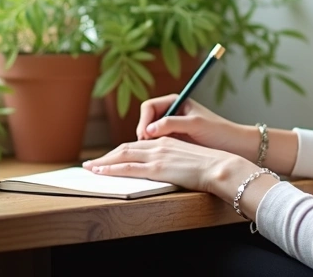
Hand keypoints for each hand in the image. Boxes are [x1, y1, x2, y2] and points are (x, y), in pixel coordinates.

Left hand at [82, 137, 255, 200]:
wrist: (222, 167)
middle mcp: (159, 144)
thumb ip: (176, 160)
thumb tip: (169, 168)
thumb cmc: (213, 165)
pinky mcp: (157, 167)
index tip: (110, 157)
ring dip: (103, 162)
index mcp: (167, 140)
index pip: (138, 144)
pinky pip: (128, 167)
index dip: (121, 151)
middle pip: (126, 148)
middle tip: (92, 163)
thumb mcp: (191, 158)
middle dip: (107, 156)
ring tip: (90, 168)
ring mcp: (157, 155)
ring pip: (122, 155)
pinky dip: (111, 168)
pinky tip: (100, 172)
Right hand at [137, 94, 257, 160]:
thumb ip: (171, 123)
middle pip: (146, 120)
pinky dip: (154, 150)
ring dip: (148, 143)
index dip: (144, 120)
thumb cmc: (219, 131)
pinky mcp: (175, 142)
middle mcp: (172, 114)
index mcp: (176, 102)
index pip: (149, 107)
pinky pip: (157, 144)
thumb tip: (149, 129)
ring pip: (150, 134)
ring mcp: (172, 129)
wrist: (235, 146)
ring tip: (152, 153)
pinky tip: (158, 157)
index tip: (146, 134)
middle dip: (143, 132)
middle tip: (145, 146)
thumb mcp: (195, 124)